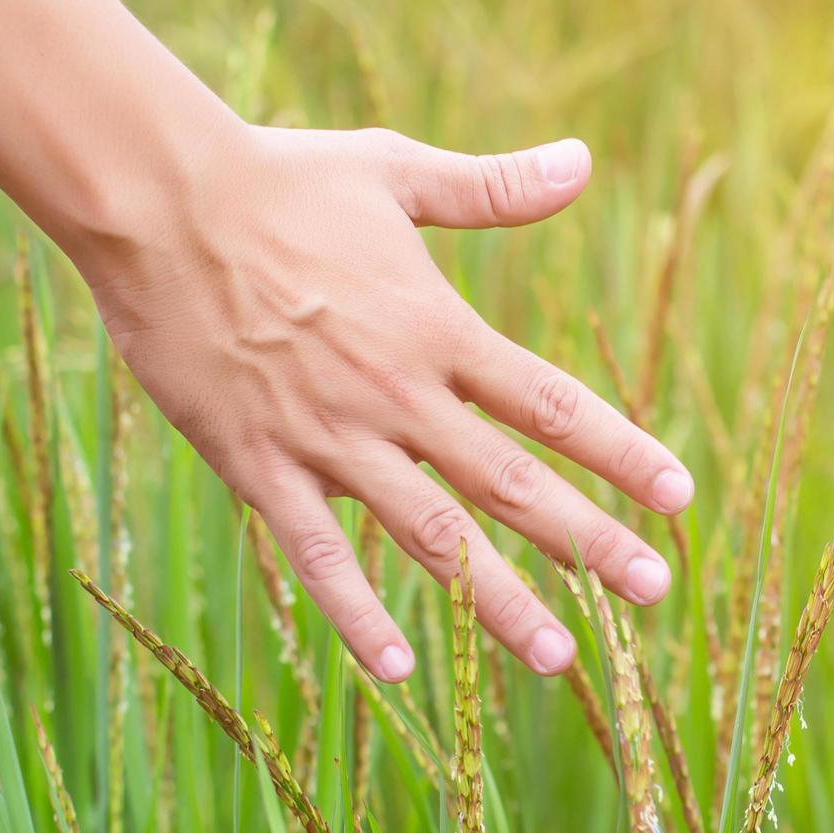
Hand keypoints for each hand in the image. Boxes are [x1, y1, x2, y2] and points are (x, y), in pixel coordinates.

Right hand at [81, 117, 693, 681]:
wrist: (155, 203)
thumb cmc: (276, 180)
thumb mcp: (395, 171)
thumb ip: (493, 188)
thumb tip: (583, 163)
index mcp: (436, 329)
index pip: (550, 404)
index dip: (619, 451)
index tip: (679, 496)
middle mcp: (395, 395)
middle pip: (511, 483)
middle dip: (590, 542)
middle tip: (653, 590)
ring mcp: (327, 438)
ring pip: (429, 537)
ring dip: (497, 600)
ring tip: (559, 656)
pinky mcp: (258, 465)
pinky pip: (314, 555)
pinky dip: (356, 614)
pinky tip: (398, 668)